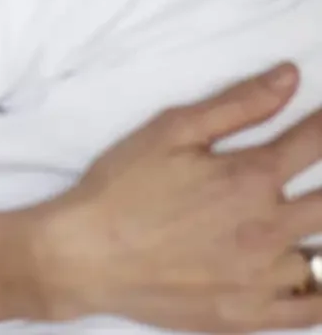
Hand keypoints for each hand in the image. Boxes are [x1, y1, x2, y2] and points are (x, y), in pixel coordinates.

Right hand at [37, 65, 321, 330]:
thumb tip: (290, 76)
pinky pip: (312, 308)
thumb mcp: (172, 129)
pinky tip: (309, 267)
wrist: (86, 254)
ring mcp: (263, 279)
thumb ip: (238, 104)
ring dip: (315, 229)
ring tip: (298, 216)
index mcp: (250, 178)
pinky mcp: (251, 317)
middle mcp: (268, 229)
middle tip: (314, 168)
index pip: (313, 144)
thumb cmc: (124, 186)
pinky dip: (319, 285)